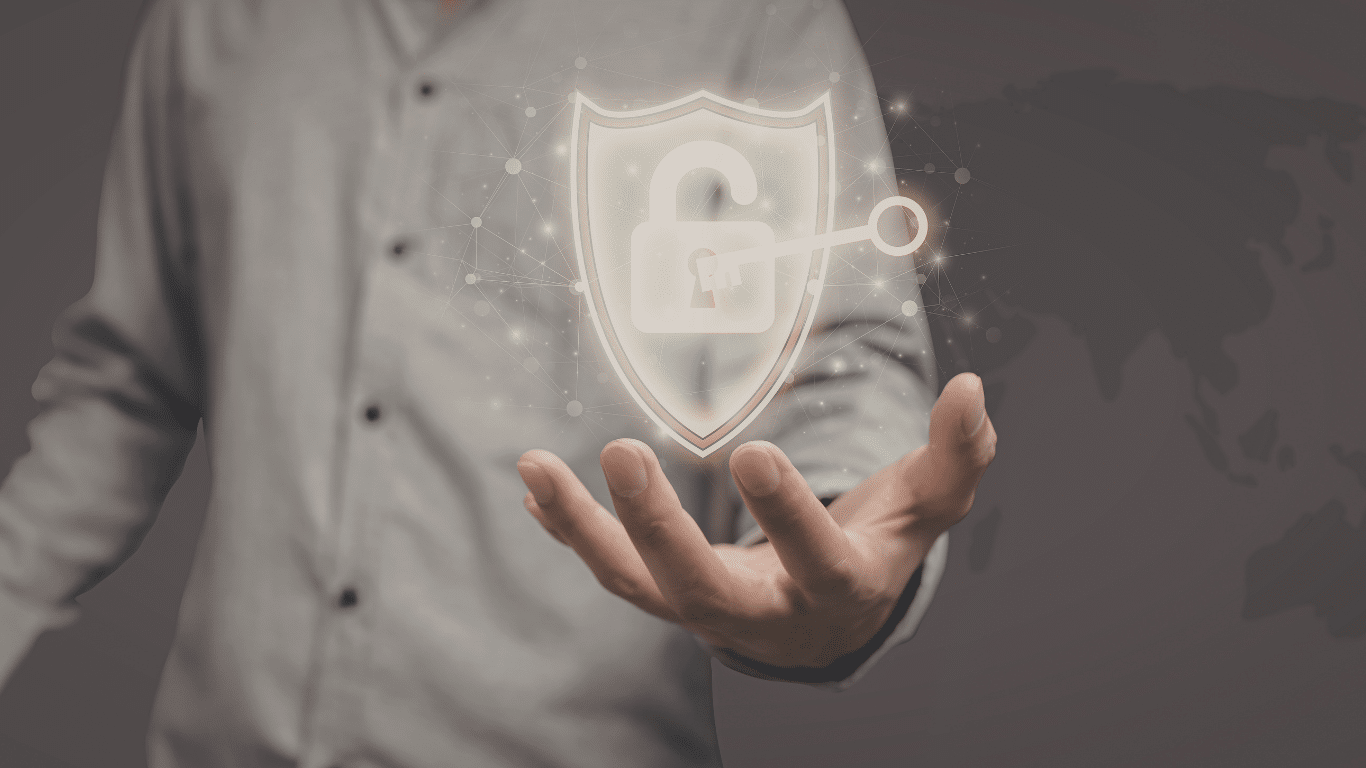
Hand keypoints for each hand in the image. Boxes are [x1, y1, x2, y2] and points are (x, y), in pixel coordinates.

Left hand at [516, 373, 995, 670]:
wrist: (823, 622)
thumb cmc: (874, 550)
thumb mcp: (924, 510)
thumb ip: (957, 456)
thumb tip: (972, 389)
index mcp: (833, 590)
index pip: (813, 561)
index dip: (784, 517)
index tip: (754, 453)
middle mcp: (760, 614)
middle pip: (700, 589)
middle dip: (659, 528)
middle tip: (623, 453)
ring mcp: (702, 611)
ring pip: (633, 583)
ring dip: (582, 526)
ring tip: (534, 464)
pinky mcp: (664, 598)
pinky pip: (610, 570)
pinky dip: (571, 530)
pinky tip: (536, 488)